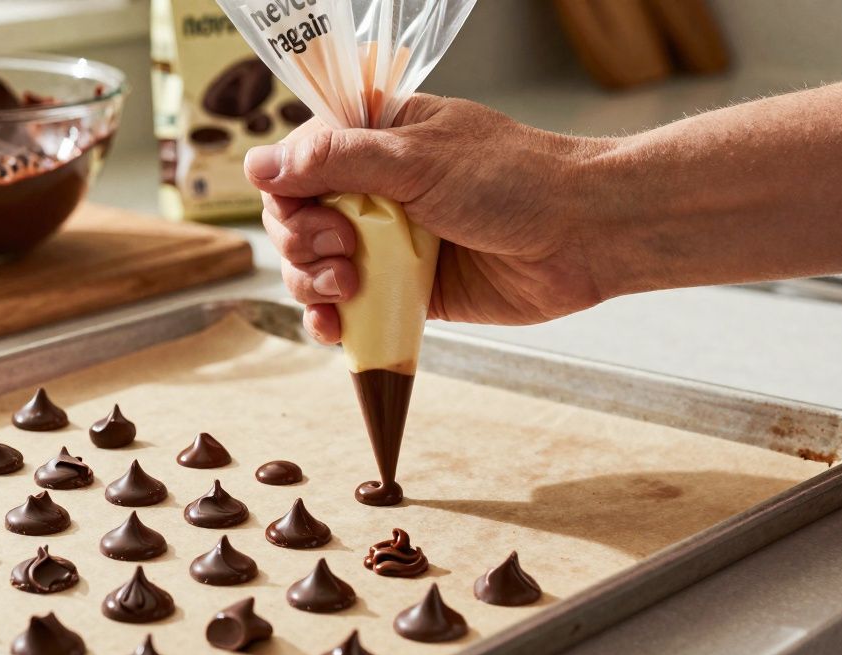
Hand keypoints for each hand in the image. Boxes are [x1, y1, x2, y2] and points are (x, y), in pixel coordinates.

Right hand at [245, 95, 609, 343]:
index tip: (305, 210)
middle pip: (297, 219)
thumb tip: (257, 164)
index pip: (300, 163)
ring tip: (346, 286)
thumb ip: (336, 161)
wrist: (583, 236)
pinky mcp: (406, 293)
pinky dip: (331, 321)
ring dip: (311, 283)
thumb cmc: (514, 180)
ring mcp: (390, 244)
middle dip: (301, 240)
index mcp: (378, 141)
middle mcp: (377, 191)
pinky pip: (349, 310)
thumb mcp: (418, 160)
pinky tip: (335, 326)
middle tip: (339, 248)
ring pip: (314, 268)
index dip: (287, 191)